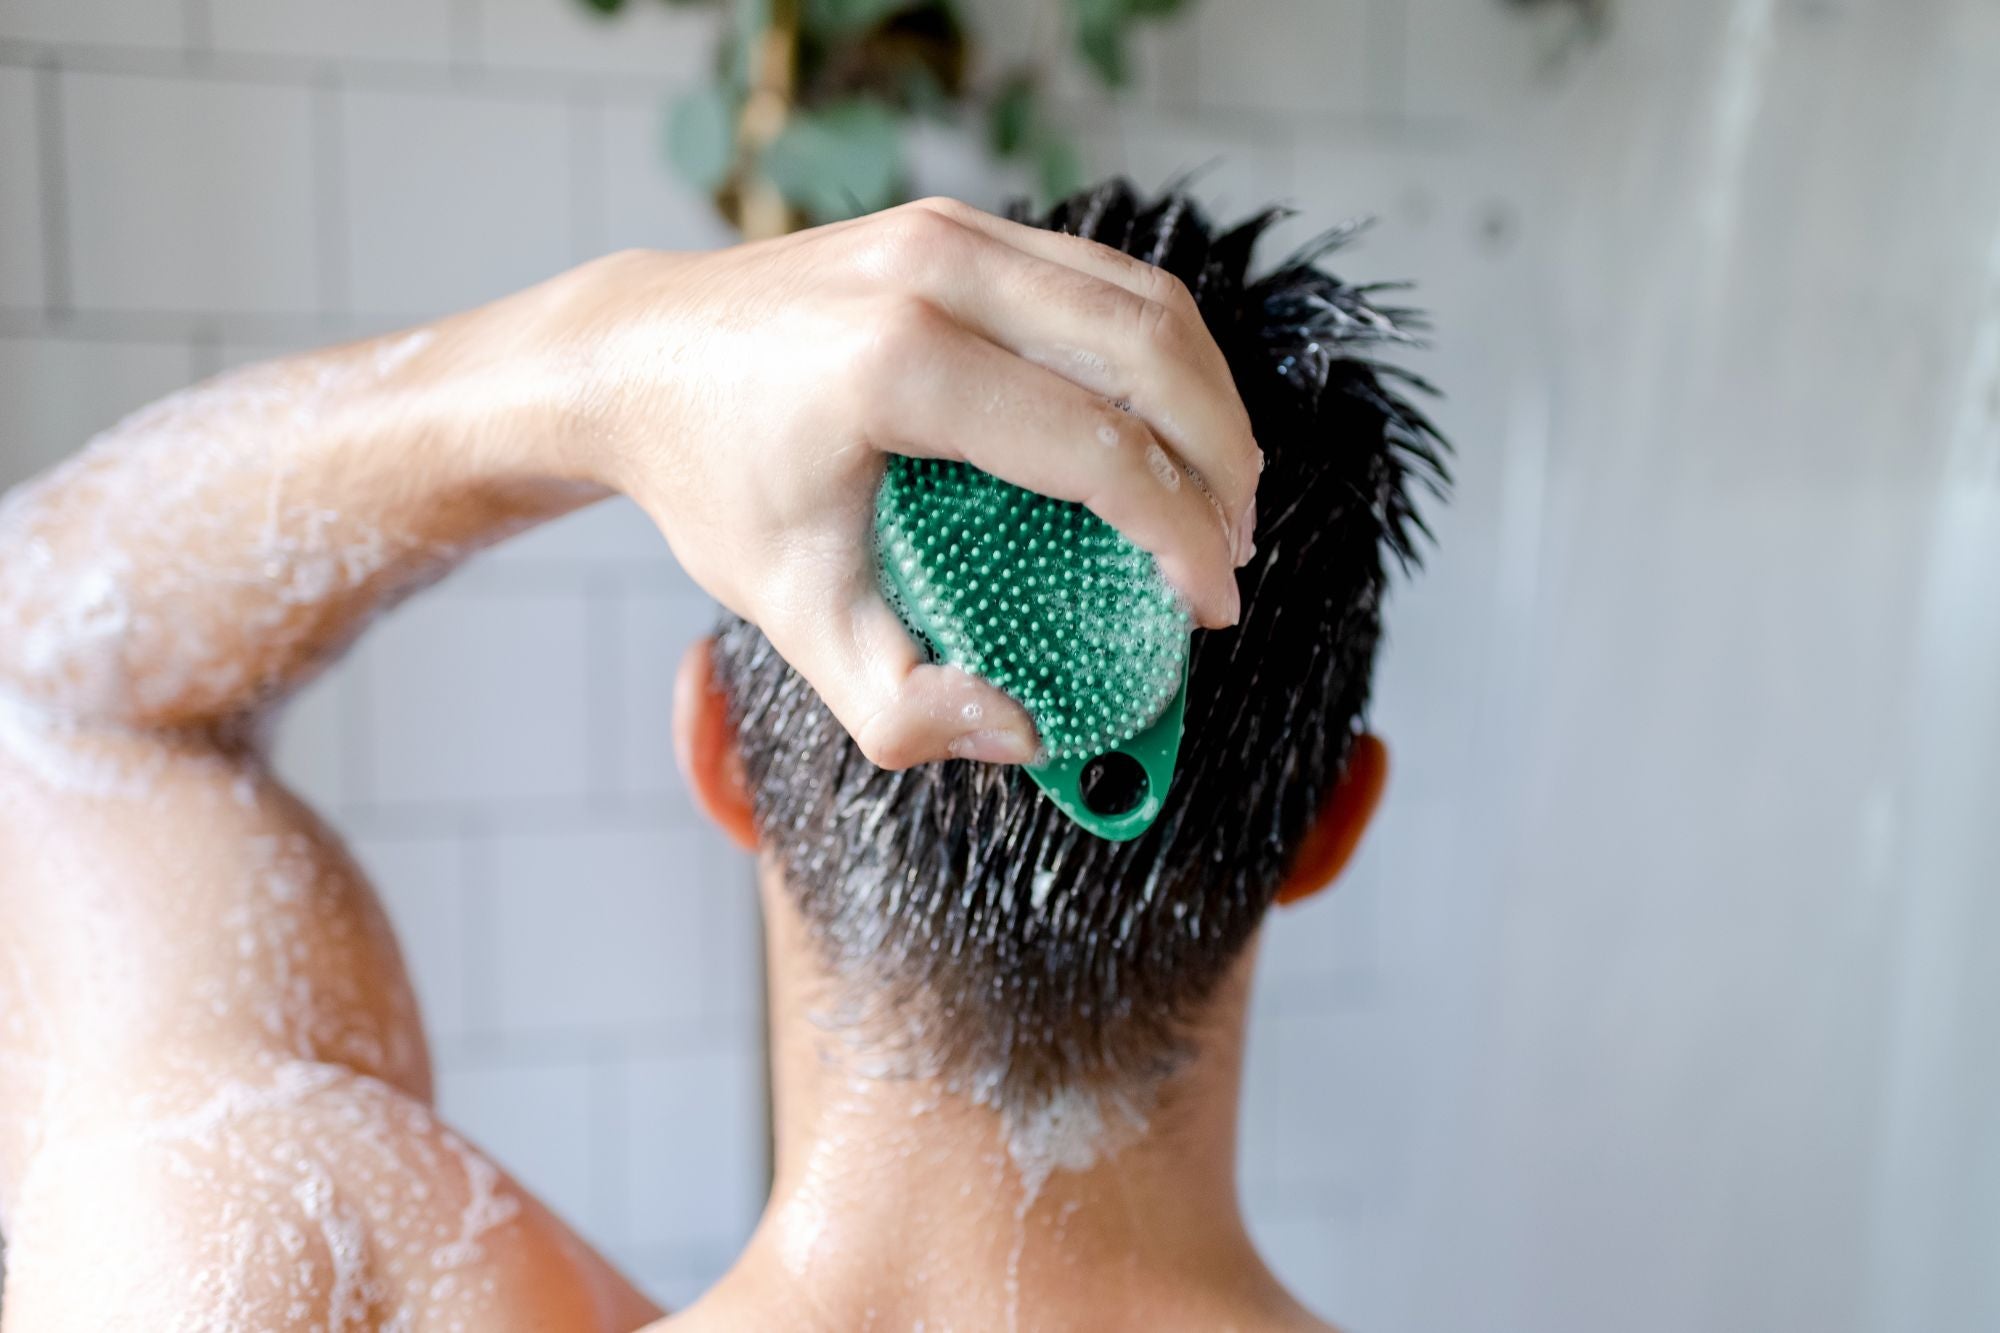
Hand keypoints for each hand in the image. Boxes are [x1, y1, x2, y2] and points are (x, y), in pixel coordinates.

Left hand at [562, 198, 1260, 769]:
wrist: (640, 360)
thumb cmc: (719, 486)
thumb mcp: (794, 619)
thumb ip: (900, 705)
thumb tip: (1023, 734)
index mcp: (894, 364)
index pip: (1096, 448)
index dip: (1181, 538)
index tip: (1210, 609)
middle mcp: (932, 271)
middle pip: (1148, 354)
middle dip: (1221, 463)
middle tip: (1232, 554)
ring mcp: (948, 228)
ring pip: (1144, 301)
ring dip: (1208, 401)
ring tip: (1221, 495)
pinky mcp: (957, 221)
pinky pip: (1103, 278)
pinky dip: (1161, 354)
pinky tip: (1167, 426)